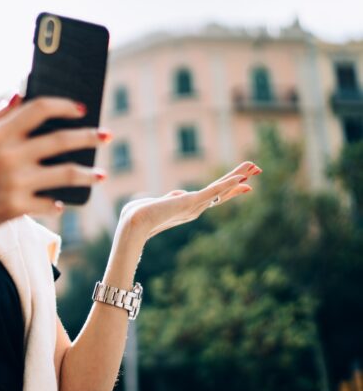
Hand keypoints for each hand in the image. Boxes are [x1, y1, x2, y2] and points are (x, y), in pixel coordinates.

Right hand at [0, 95, 109, 236]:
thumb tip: (18, 95)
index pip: (39, 109)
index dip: (64, 105)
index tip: (80, 108)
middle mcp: (10, 156)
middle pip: (61, 139)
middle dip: (89, 136)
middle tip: (106, 135)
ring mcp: (15, 182)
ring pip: (66, 174)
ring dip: (88, 173)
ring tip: (100, 174)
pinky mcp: (17, 207)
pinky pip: (50, 203)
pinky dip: (58, 203)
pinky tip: (62, 201)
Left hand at [118, 161, 260, 240]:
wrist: (132, 223)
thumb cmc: (138, 215)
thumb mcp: (157, 203)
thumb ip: (170, 199)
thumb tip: (177, 195)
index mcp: (189, 208)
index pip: (214, 196)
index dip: (230, 189)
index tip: (245, 183)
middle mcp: (195, 209)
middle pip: (223, 191)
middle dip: (240, 179)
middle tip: (257, 169)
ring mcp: (194, 206)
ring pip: (221, 189)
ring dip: (238, 176)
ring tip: (254, 167)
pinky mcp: (190, 202)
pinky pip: (212, 192)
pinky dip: (226, 185)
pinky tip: (239, 178)